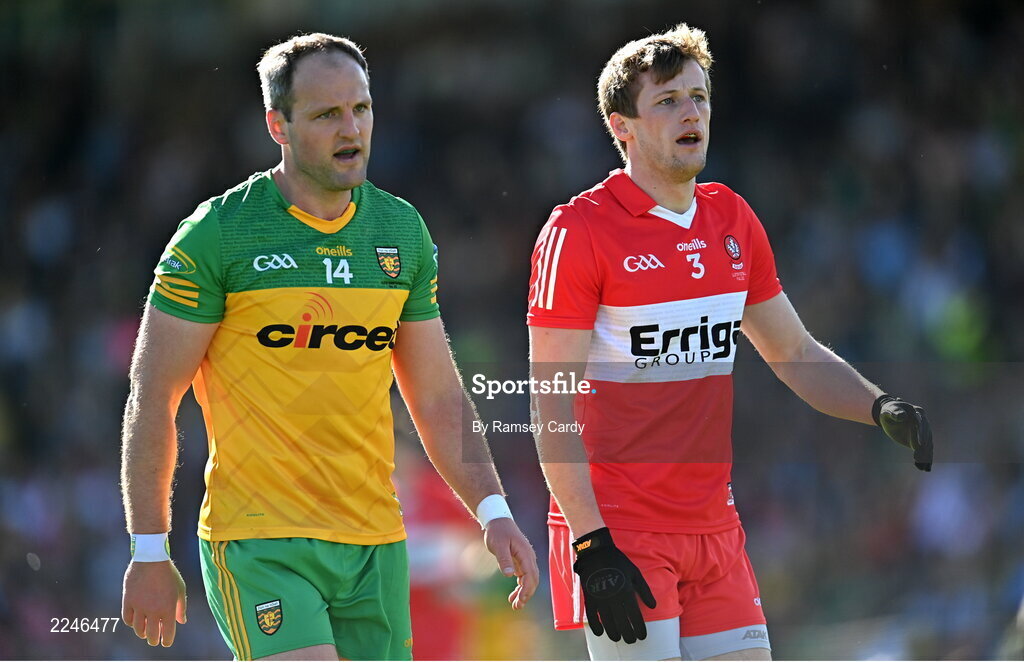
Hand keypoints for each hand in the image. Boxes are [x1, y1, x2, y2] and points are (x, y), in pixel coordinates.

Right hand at [122, 560, 186, 646]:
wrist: (151, 559)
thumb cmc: (168, 574)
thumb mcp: (180, 589)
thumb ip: (181, 607)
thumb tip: (181, 622)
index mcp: (168, 609)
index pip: (167, 633)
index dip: (166, 641)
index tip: (165, 642)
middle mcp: (153, 610)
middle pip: (151, 635)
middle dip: (154, 640)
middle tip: (154, 640)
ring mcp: (139, 606)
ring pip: (138, 629)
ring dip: (142, 633)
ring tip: (145, 633)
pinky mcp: (128, 601)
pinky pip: (127, 619)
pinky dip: (131, 623)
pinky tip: (135, 622)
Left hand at [483, 517, 539, 609]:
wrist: (498, 521)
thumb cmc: (497, 532)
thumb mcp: (498, 545)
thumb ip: (504, 559)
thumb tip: (509, 575)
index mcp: (525, 554)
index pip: (530, 575)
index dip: (526, 590)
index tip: (520, 600)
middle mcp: (528, 557)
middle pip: (533, 579)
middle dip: (527, 594)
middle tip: (517, 606)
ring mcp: (525, 559)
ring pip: (529, 579)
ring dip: (524, 592)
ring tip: (515, 605)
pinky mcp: (520, 560)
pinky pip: (524, 576)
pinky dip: (520, 586)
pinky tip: (513, 594)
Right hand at [572, 527, 655, 643]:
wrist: (596, 552)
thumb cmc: (619, 562)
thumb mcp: (635, 573)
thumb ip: (644, 590)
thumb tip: (653, 606)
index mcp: (626, 591)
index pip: (635, 616)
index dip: (639, 629)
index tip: (642, 636)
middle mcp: (613, 598)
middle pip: (622, 623)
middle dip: (628, 634)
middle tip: (632, 640)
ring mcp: (600, 599)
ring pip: (607, 622)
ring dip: (614, 633)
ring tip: (619, 638)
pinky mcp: (589, 597)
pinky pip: (592, 616)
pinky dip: (596, 626)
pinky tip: (601, 633)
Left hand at [873, 394, 932, 470]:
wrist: (891, 414)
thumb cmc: (889, 411)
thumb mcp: (889, 411)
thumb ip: (895, 413)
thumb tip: (902, 416)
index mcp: (917, 412)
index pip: (921, 424)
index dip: (920, 434)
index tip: (919, 445)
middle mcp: (924, 422)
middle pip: (926, 436)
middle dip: (923, 448)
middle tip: (918, 459)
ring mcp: (924, 431)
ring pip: (927, 444)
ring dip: (926, 455)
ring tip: (923, 467)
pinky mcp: (921, 439)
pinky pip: (925, 448)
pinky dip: (925, 458)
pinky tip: (924, 468)